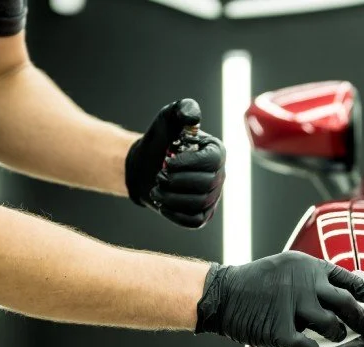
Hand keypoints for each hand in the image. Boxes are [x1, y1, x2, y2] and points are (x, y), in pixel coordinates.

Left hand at [125, 99, 225, 228]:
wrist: (145, 166)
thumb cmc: (159, 141)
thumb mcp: (168, 118)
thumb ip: (182, 109)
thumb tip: (193, 118)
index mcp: (216, 152)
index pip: (212, 162)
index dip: (188, 164)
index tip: (167, 162)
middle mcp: (219, 175)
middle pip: (206, 185)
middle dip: (177, 182)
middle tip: (159, 176)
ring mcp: (212, 197)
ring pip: (199, 204)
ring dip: (172, 198)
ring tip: (157, 189)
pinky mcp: (202, 215)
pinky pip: (194, 221)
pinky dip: (175, 214)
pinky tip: (162, 204)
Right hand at [195, 252, 363, 346]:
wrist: (222, 294)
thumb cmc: (254, 284)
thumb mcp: (285, 269)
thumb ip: (311, 280)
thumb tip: (338, 297)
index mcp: (307, 267)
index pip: (346, 278)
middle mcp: (304, 283)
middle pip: (346, 303)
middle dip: (361, 318)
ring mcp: (293, 306)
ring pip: (331, 325)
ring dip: (337, 335)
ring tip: (335, 337)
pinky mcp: (281, 329)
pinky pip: (308, 346)